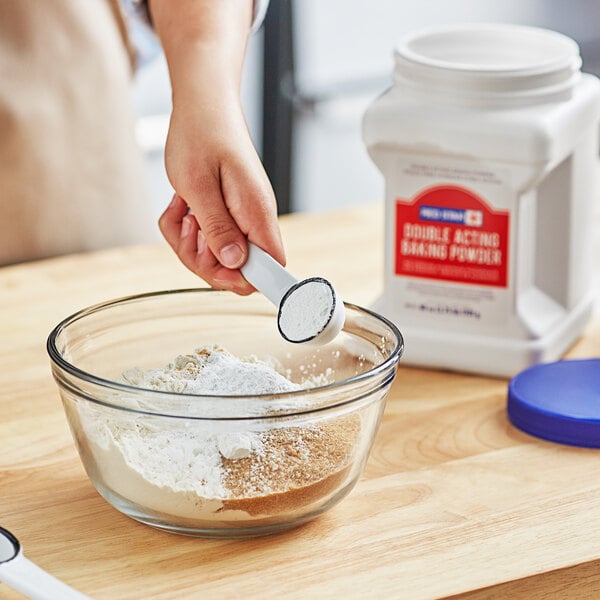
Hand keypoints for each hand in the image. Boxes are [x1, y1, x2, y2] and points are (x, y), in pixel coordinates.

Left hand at [150, 0, 284, 293]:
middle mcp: (255, 221)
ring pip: (218, 260)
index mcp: (257, 214)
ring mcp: (242, 220)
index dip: (245, 281)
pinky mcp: (229, 216)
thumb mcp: (198, 185)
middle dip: (203, 262)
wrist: (204, 104)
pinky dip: (187, 231)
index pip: (272, 269)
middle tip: (189, 230)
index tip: (217, 271)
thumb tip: (234, 263)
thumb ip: (218, 227)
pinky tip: (182, 207)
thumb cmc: (201, 135)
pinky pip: (207, 242)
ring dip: (190, 245)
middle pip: (238, 273)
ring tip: (182, 212)